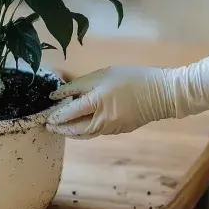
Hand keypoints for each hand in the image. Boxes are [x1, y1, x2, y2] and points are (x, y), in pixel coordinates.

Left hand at [46, 48, 208, 138]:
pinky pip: (95, 133)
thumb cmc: (132, 78)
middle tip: (47, 125)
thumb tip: (60, 94)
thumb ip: (80, 85)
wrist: (163, 94)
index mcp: (97, 101)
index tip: (46, 111)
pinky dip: (83, 131)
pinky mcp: (118, 131)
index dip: (55, 113)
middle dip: (59, 128)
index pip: (69, 112)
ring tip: (59, 127)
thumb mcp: (104, 74)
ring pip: (84, 134)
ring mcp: (111, 128)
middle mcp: (102, 119)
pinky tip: (79, 125)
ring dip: (70, 132)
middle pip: (74, 129)